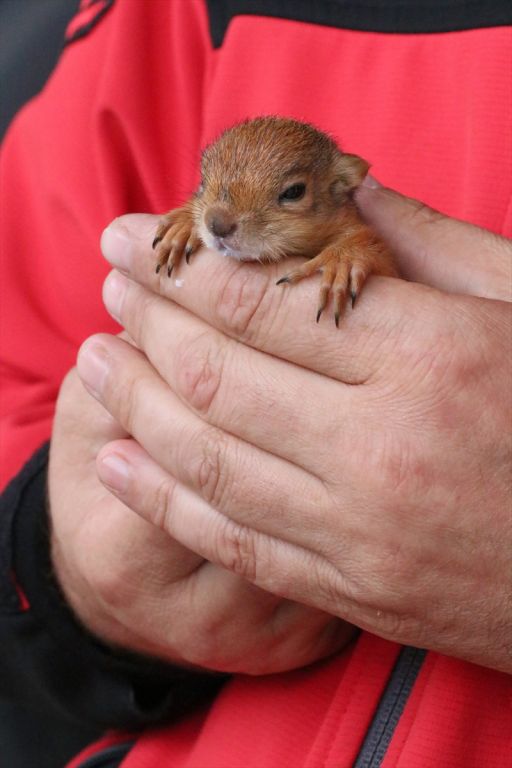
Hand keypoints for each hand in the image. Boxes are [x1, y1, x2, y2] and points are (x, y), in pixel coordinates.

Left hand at [81, 193, 510, 673]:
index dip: (185, 267)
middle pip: (222, 373)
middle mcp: (384, 443)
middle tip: (111, 286)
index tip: (133, 240)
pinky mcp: (352, 589)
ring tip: (94, 363)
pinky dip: (164, 501)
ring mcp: (362, 528)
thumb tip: (349, 193)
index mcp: (433, 355)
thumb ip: (432, 247)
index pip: (266, 300)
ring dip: (137, 403)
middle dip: (147, 320)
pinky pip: (234, 541)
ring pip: (211, 458)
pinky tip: (118, 462)